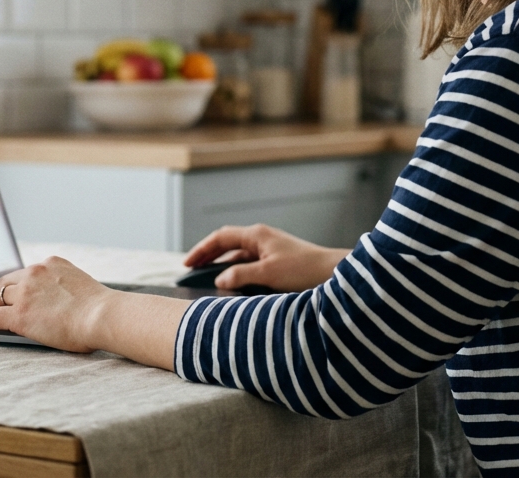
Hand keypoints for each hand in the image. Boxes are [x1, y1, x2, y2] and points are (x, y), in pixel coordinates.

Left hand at [0, 256, 187, 367]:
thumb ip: (62, 286)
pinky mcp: (19, 314)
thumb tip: (56, 302)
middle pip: (5, 281)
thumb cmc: (99, 308)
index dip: (12, 284)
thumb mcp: (78, 284)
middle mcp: (35, 272)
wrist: (102, 315)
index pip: (24, 273)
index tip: (7, 291)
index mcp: (51, 263)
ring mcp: (25, 292)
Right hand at [184, 224, 349, 291]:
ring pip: (238, 255)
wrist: (332, 273)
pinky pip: (249, 264)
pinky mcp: (276, 261)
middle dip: (207, 256)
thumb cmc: (303, 269)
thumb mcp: (268, 273)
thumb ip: (241, 275)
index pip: (221, 237)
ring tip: (205, 279)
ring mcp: (269, 248)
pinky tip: (231, 285)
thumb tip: (219, 280)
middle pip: (227, 244)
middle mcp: (261, 238)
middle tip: (190, 270)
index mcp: (256, 235)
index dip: (201, 250)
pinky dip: (236, 272)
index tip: (186, 264)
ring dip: (221, 265)